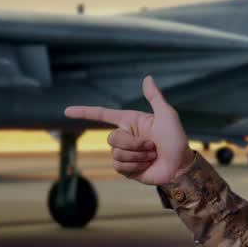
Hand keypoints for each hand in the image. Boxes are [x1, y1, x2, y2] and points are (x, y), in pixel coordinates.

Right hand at [63, 75, 194, 185]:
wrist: (180, 165)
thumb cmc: (176, 139)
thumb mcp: (167, 115)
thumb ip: (155, 97)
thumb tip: (147, 78)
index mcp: (132, 122)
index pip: (103, 115)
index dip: (85, 112)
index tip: (67, 111)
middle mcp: (126, 136)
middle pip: (113, 138)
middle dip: (135, 143)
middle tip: (153, 145)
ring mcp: (125, 153)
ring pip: (116, 152)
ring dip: (138, 155)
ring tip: (152, 156)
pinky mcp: (126, 168)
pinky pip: (119, 165)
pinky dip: (135, 165)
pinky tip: (147, 165)